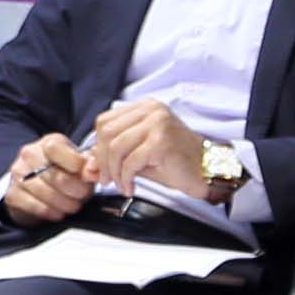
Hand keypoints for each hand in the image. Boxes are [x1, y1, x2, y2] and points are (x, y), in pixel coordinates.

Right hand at [0, 134, 95, 228]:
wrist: (37, 188)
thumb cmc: (64, 174)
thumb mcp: (79, 165)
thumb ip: (89, 165)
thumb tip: (93, 172)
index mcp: (49, 142)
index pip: (56, 149)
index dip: (76, 165)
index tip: (86, 177)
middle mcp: (29, 154)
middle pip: (56, 176)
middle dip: (76, 192)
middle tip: (82, 197)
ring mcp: (18, 174)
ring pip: (47, 194)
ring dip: (65, 205)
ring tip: (72, 206)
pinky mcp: (12, 194)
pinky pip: (36, 207)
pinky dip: (51, 212)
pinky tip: (57, 212)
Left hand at [83, 100, 211, 193]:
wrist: (207, 171)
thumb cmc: (174, 163)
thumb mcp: (138, 156)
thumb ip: (114, 156)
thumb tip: (87, 168)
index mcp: (144, 107)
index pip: (105, 121)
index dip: (97, 146)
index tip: (101, 167)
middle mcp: (151, 110)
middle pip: (107, 133)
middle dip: (102, 161)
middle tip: (107, 180)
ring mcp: (158, 123)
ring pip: (116, 147)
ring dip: (114, 172)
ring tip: (120, 185)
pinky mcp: (161, 141)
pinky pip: (130, 161)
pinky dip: (125, 178)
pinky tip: (130, 187)